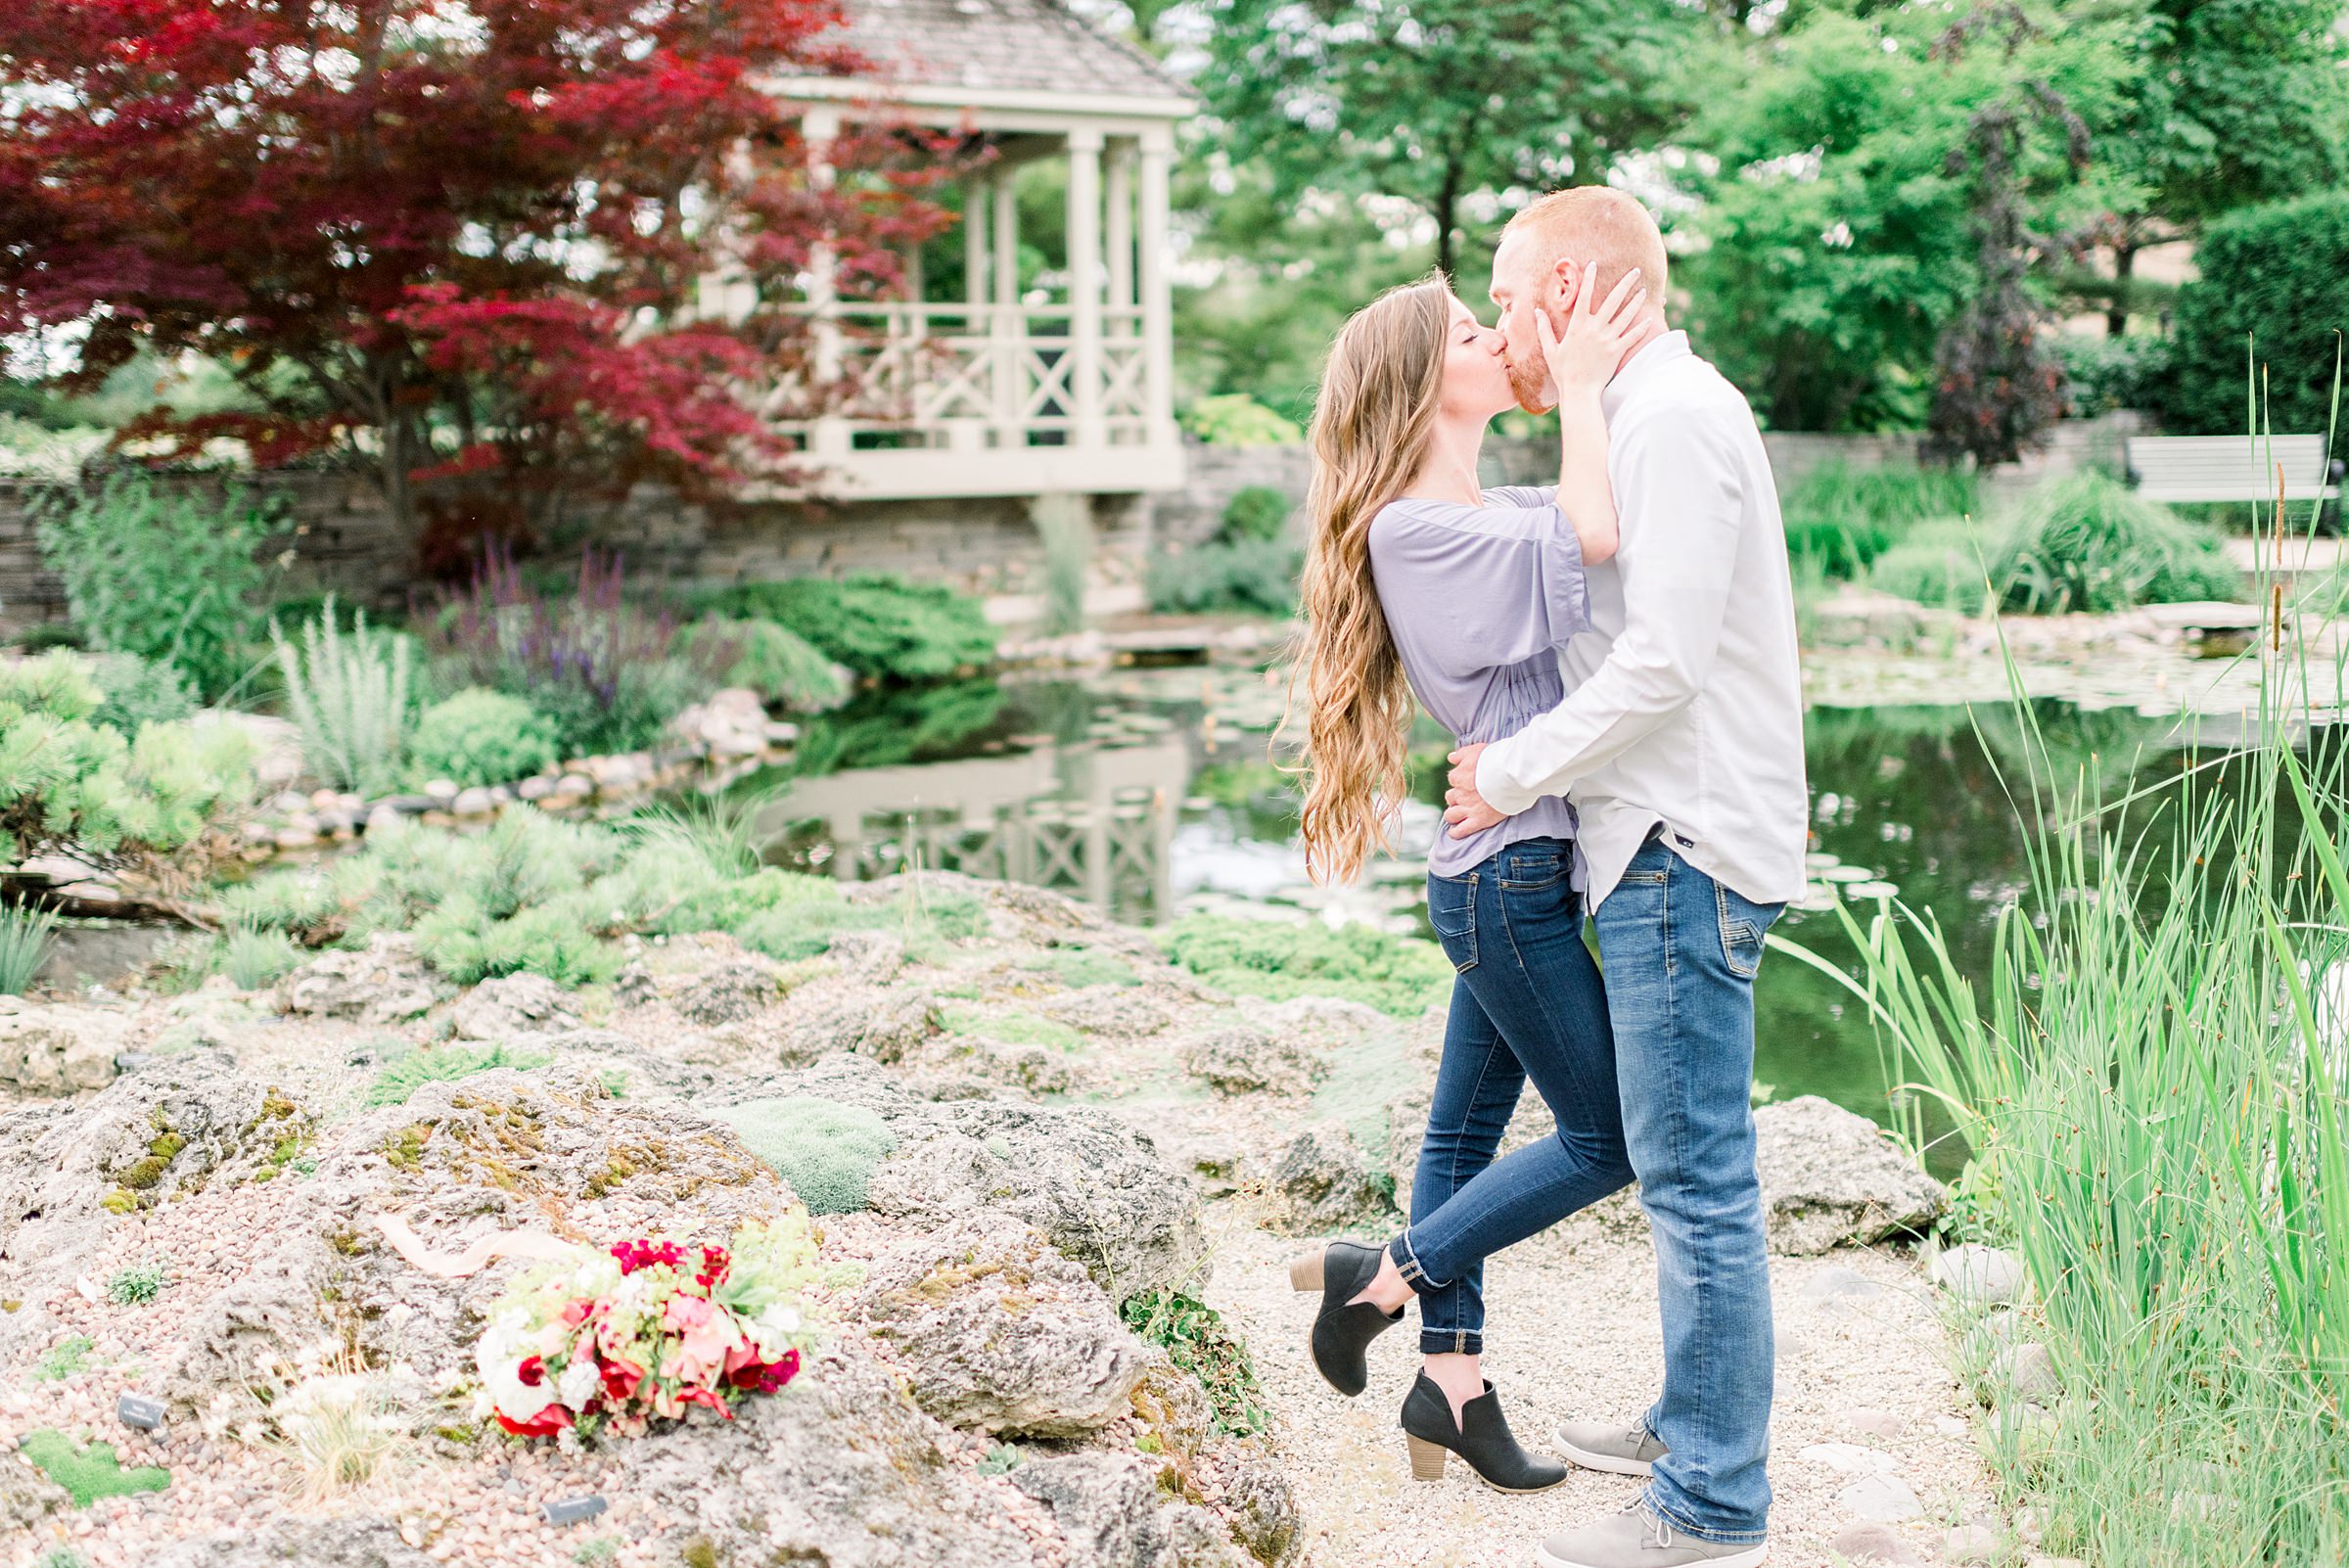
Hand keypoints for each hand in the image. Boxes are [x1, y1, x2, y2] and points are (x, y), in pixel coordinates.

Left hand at [1443, 744, 1504, 838]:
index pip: (1453, 779)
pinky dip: (1456, 832)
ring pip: (1451, 814)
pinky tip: (1454, 833)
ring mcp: (1468, 807)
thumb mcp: (1477, 749)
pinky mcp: (1478, 820)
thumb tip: (1451, 757)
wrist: (1512, 774)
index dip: (1461, 781)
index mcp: (1458, 775)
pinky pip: (1461, 830)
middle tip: (1467, 798)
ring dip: (1453, 814)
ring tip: (1458, 815)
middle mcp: (1460, 792)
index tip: (1469, 781)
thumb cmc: (1497, 759)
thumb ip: (1461, 754)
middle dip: (1456, 798)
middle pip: (1451, 797)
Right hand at [1538, 259, 1647, 397]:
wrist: (1578, 391)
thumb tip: (1537, 311)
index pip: (1584, 296)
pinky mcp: (1617, 351)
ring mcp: (1608, 339)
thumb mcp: (1550, 349)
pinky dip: (1642, 328)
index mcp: (1578, 326)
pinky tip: (1650, 319)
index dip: (1589, 279)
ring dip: (1636, 301)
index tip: (1593, 265)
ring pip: (1626, 315)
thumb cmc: (1563, 372)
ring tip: (1643, 291)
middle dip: (1625, 283)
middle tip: (1635, 271)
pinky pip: (1632, 336)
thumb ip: (1544, 329)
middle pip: (1613, 300)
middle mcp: (1595, 329)